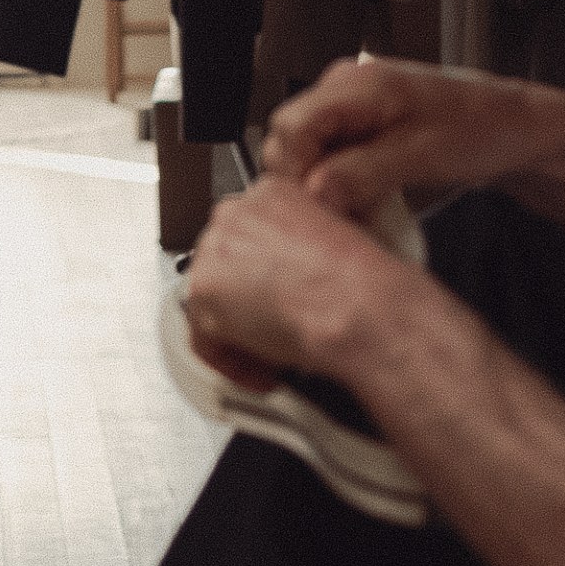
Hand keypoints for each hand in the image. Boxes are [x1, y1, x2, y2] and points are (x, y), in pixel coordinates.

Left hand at [183, 176, 432, 389]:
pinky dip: (230, 362)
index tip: (279, 297)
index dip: (264, 276)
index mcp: (269, 193)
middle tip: (274, 331)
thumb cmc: (360, 280)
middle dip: (246, 304)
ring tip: (273, 357)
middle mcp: (235, 214)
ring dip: (238, 335)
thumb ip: (300, 249)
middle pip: (224, 266)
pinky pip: (204, 338)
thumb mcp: (336, 240)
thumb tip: (291, 278)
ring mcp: (214, 250)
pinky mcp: (204, 291)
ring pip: (211, 300)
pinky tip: (262, 372)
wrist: (356, 303)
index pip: (248, 236)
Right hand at [261, 56, 564, 220]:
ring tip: (359, 213)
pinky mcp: (361, 132)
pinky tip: (367, 205)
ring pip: (308, 156)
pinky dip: (341, 188)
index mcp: (353, 85)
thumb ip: (363, 172)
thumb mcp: (422, 155)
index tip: (314, 208)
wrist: (519, 131)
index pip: (288, 127)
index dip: (294, 172)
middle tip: (339, 217)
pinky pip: (330, 161)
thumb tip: (314, 191)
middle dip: (306, 184)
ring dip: (324, 190)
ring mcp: (351, 111)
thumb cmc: (483, 130)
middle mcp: (344, 91)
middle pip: (290, 142)